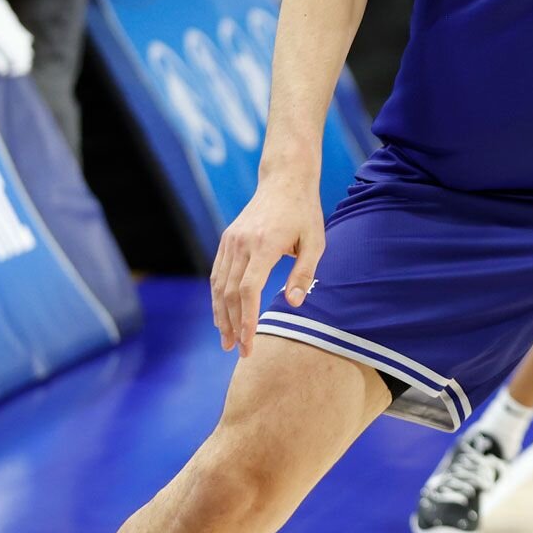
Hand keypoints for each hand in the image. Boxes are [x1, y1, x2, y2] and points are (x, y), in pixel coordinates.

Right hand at [210, 177, 325, 355]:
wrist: (284, 181)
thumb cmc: (304, 213)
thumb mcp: (315, 241)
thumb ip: (304, 272)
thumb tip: (294, 303)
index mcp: (264, 245)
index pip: (248, 290)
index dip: (247, 319)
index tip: (248, 343)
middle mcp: (242, 244)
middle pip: (229, 293)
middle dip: (233, 325)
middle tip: (238, 351)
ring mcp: (231, 241)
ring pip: (218, 285)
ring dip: (221, 315)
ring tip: (227, 340)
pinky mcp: (227, 240)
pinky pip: (217, 273)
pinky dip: (217, 297)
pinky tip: (222, 315)